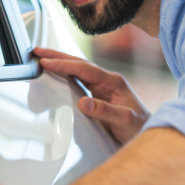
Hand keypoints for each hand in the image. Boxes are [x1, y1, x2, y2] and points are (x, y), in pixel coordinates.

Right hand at [34, 47, 149, 143]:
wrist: (147, 132)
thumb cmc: (138, 127)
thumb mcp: (124, 120)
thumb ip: (104, 111)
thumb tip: (82, 102)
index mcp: (113, 81)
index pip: (85, 69)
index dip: (65, 64)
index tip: (46, 62)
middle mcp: (107, 80)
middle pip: (79, 63)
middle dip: (58, 56)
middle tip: (37, 51)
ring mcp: (102, 86)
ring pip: (78, 70)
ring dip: (60, 63)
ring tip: (41, 58)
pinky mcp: (98, 94)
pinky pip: (79, 80)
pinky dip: (65, 74)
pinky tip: (54, 74)